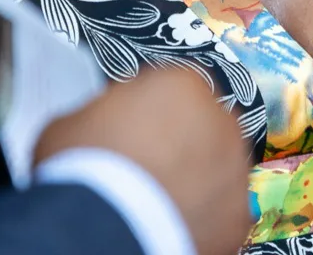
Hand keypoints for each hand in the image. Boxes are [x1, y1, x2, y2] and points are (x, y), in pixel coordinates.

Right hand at [35, 66, 252, 254]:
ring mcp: (234, 171)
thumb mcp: (74, 121)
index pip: (172, 86)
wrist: (104, 228)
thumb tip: (107, 126)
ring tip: (161, 198)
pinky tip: (172, 223)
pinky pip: (220, 211)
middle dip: (181, 140)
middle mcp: (220, 121)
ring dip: (196, 177)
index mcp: (181, 84)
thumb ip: (104, 114)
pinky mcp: (238, 218)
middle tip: (148, 163)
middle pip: (204, 124)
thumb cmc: (83, 165)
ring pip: (217, 168)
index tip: (132, 125)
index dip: (150, 107)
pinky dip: (202, 216)